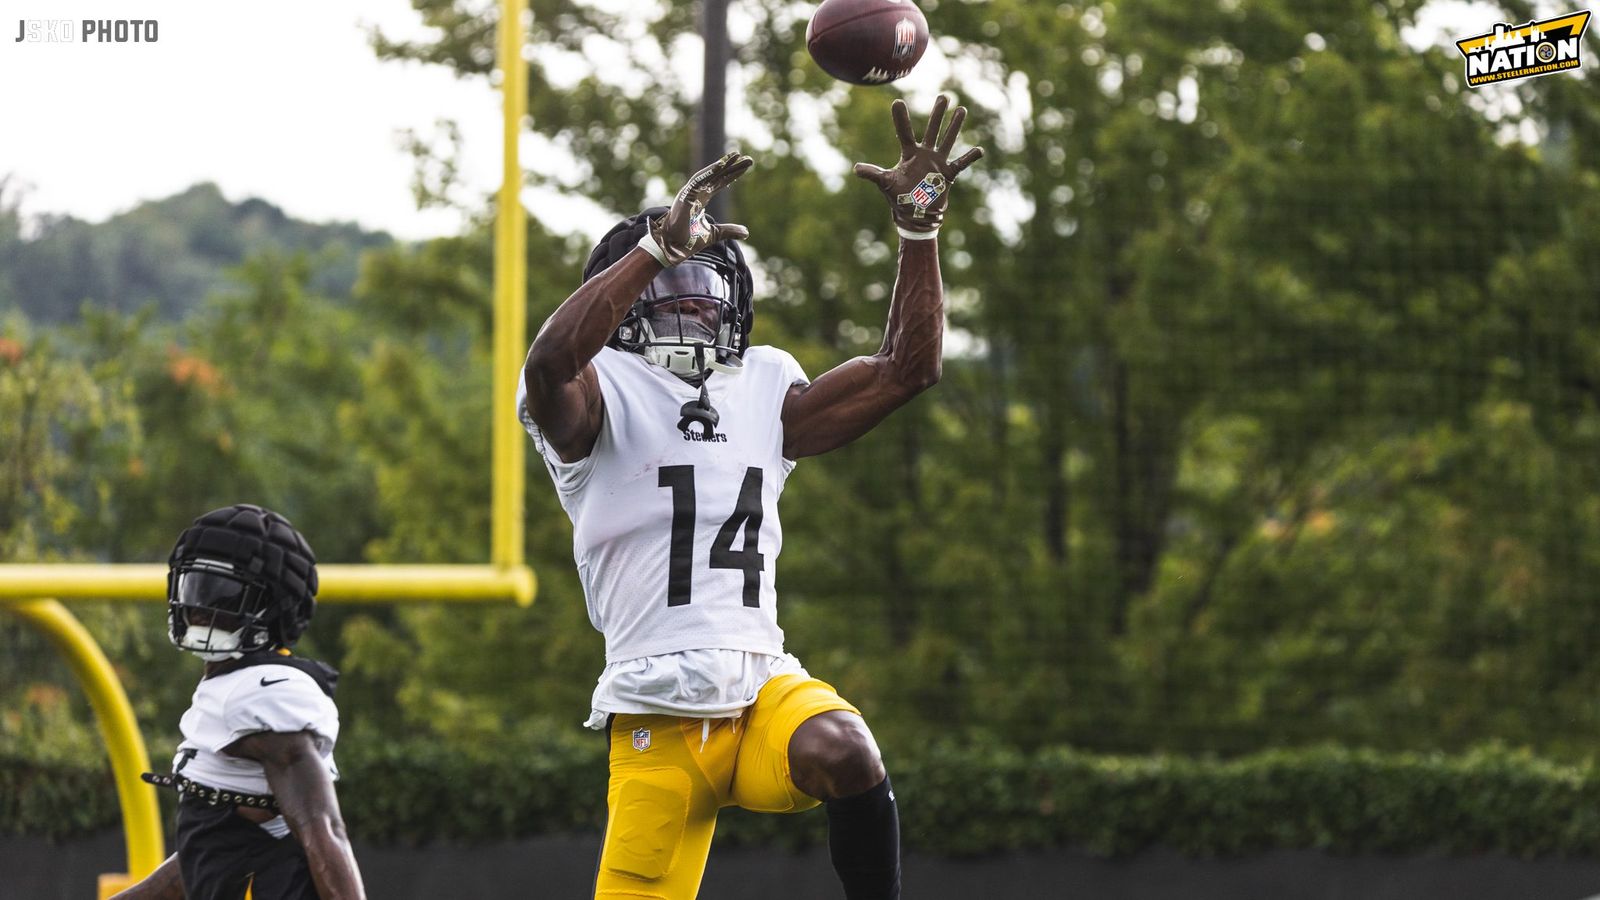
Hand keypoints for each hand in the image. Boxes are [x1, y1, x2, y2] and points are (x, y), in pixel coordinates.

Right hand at [643, 151, 753, 265]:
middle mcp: (696, 193)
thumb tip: (746, 233)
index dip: (733, 174)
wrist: (672, 248)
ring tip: (736, 155)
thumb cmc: (688, 240)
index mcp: (702, 199)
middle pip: (717, 176)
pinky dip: (709, 173)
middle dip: (732, 166)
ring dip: (723, 165)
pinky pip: (698, 181)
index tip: (746, 165)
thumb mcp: (714, 234)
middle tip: (749, 158)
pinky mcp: (685, 197)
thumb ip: (729, 231)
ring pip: (709, 175)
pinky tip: (721, 165)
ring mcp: (690, 193)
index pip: (720, 183)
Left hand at [854, 95, 983, 234]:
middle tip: (944, 96)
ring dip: (955, 126)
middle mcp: (925, 154)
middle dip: (938, 114)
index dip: (901, 118)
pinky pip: (961, 164)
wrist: (915, 214)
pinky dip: (969, 158)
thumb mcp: (885, 184)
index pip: (905, 132)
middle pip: (933, 130)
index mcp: (910, 154)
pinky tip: (979, 150)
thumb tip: (856, 169)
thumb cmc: (899, 198)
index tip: (897, 102)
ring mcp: (938, 163)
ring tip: (961, 110)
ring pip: (948, 140)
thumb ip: (873, 174)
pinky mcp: (948, 175)